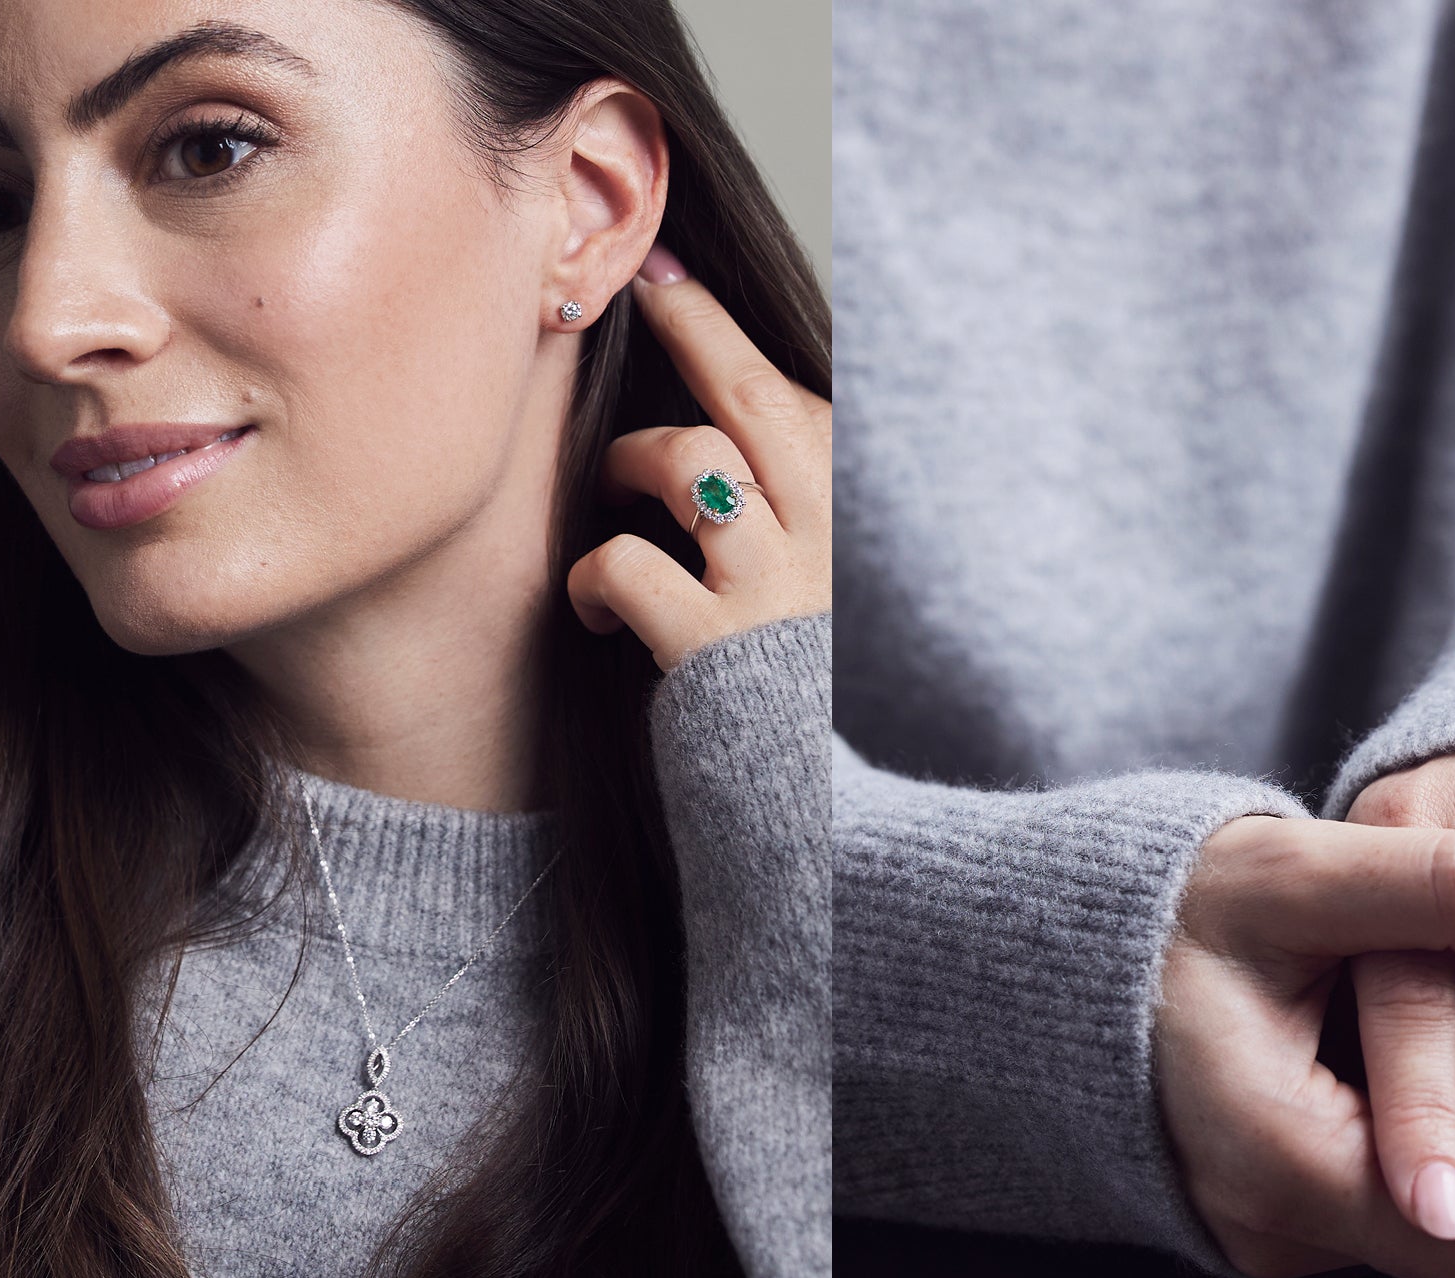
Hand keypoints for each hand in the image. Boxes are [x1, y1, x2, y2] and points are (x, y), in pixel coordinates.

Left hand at [567, 241, 830, 669]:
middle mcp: (830, 540)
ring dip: (632, 458)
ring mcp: (775, 589)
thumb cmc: (810, 703)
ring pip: (690, 459)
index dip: (726, 328)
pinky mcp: (715, 649)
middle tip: (639, 286)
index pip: (800, 397)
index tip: (672, 275)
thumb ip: (794, 518)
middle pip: (754, 395)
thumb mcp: (827, 596)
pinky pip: (629, 565)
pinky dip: (595, 576)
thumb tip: (727, 444)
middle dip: (691, 325)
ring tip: (613, 484)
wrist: (827, 825)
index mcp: (859, 521)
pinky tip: (597, 607)